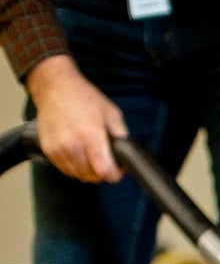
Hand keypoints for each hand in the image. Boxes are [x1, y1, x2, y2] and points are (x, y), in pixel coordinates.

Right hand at [25, 55, 125, 183]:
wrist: (54, 87)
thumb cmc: (84, 98)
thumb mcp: (111, 113)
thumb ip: (121, 136)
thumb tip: (127, 156)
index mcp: (90, 135)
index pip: (104, 171)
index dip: (115, 174)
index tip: (117, 168)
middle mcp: (72, 144)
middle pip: (92, 176)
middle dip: (102, 171)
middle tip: (104, 158)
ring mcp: (57, 148)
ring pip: (79, 175)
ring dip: (87, 170)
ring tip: (90, 154)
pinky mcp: (48, 149)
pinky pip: (65, 169)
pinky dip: (74, 166)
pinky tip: (78, 152)